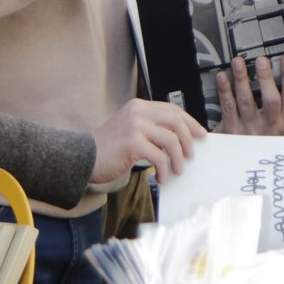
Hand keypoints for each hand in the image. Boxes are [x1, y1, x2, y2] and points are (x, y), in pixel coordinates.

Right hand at [92, 98, 206, 182]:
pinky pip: (160, 156)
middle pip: (175, 121)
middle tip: (191, 155)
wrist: (83, 158)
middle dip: (188, 139)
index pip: (172, 109)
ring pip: (171, 139)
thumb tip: (178, 138)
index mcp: (138, 106)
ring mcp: (135, 126)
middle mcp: (138, 112)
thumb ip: (150, 128)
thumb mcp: (129, 128)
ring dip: (178, 158)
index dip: (189, 122)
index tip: (200, 133)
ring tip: (177, 170)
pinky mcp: (133, 143)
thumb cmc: (107, 148)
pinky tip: (161, 176)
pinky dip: (164, 169)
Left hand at [216, 53, 283, 135]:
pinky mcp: (231, 131)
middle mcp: (269, 127)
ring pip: (246, 101)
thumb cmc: (262, 139)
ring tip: (238, 63)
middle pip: (270, 100)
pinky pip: (228, 108)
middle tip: (262, 60)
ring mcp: (249, 130)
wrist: (243, 164)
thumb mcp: (280, 126)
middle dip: (266, 78)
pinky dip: (225, 91)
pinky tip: (222, 77)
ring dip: (242, 79)